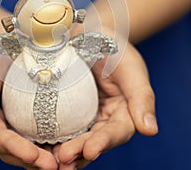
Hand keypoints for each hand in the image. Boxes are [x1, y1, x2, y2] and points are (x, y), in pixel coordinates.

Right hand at [0, 45, 57, 169]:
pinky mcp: (20, 112)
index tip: (36, 157)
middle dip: (31, 160)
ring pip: (23, 144)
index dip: (15, 149)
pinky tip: (65, 142)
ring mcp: (6, 118)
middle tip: (54, 167)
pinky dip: (47, 139)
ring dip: (41, 156)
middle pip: (9, 148)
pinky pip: (34, 129)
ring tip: (63, 163)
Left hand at [53, 42, 157, 168]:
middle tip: (63, 158)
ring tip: (52, 159)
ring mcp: (84, 114)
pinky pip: (60, 123)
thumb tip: (150, 130)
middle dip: (80, 151)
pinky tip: (40, 143)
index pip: (117, 132)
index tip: (90, 150)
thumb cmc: (114, 48)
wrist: (90, 33)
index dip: (104, 142)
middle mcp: (104, 117)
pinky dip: (52, 135)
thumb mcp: (131, 67)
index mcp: (124, 112)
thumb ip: (142, 97)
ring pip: (75, 137)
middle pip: (94, 140)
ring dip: (65, 150)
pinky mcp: (67, 108)